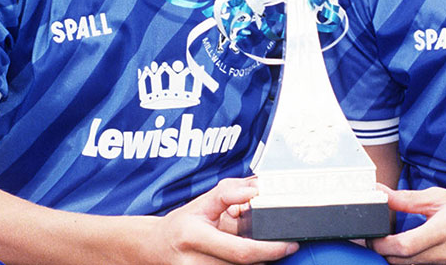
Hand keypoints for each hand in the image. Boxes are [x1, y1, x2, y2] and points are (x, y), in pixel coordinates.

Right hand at [150, 177, 298, 264]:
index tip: (289, 243)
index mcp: (193, 235)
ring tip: (261, 247)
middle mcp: (194, 262)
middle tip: (285, 245)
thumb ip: (229, 192)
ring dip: (257, 261)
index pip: (241, 251)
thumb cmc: (182, 224)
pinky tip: (247, 255)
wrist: (155, 248)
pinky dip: (245, 264)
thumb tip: (257, 188)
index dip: (270, 249)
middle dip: (268, 255)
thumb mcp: (202, 202)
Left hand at [371, 187, 445, 264]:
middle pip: (404, 261)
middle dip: (384, 252)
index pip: (406, 245)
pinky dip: (411, 261)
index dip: (382, 244)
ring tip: (391, 242)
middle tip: (375, 239)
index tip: (371, 236)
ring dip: (396, 257)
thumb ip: (408, 199)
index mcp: (445, 229)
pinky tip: (409, 250)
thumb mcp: (441, 198)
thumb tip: (381, 194)